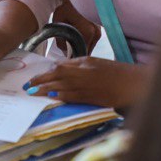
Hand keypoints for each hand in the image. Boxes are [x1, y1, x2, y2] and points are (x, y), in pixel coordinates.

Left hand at [23, 57, 150, 108]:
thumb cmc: (115, 72)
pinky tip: (52, 97)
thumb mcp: (95, 62)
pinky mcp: (92, 97)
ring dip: (47, 89)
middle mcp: (84, 73)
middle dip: (41, 80)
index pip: (60, 66)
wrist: (133, 83)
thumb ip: (78, 65)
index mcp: (85, 62)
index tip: (35, 77)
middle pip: (58, 76)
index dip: (46, 72)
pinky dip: (62, 96)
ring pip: (63, 87)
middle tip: (28, 85)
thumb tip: (60, 68)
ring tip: (34, 92)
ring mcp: (88, 85)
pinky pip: (74, 96)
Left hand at [50, 0, 100, 53]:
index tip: (64, 54)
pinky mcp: (100, 30)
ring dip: (80, 47)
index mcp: (87, 33)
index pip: (79, 53)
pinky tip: (77, 36)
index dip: (71, 55)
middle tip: (66, 48)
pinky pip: (91, 42)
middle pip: (85, 52)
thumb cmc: (67, 6)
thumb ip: (60, 39)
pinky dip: (84, 42)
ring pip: (89, 47)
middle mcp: (96, 34)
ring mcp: (99, 32)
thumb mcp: (58, 21)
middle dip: (76, 52)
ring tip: (70, 40)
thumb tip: (65, 51)